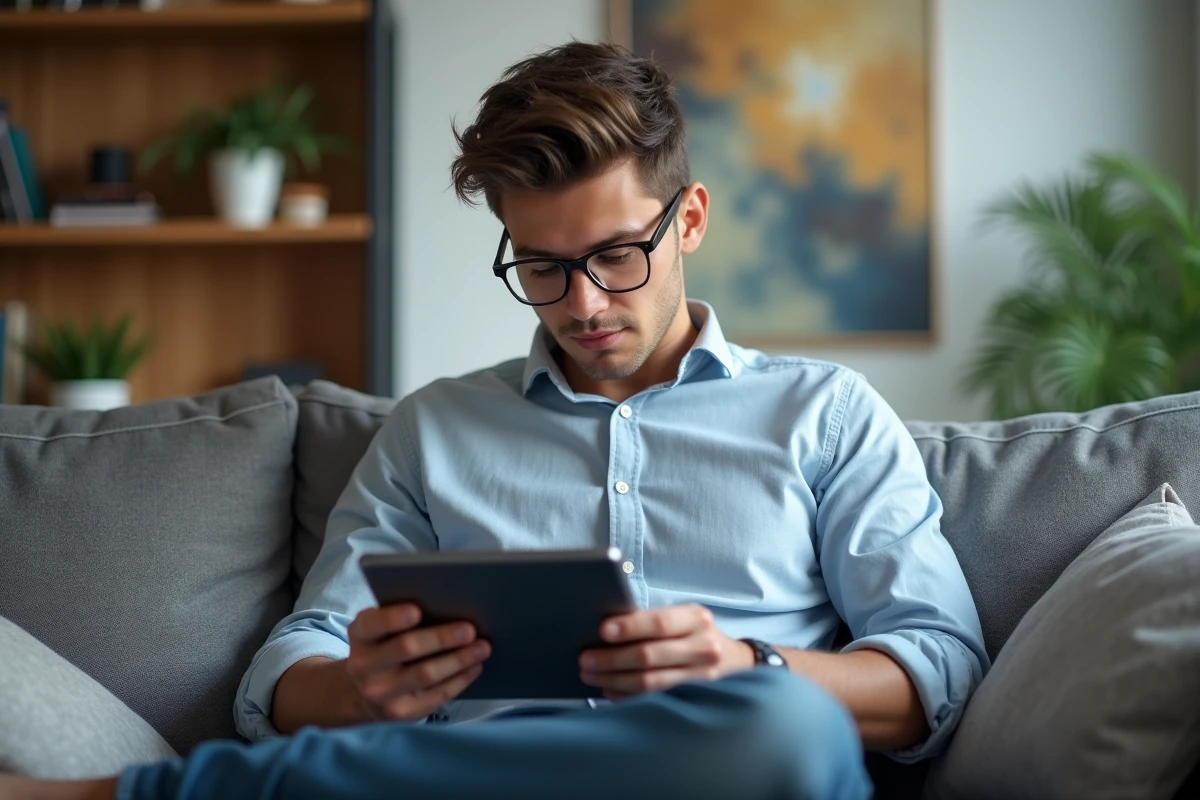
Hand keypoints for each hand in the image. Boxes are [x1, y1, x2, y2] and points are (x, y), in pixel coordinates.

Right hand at [344, 603, 490, 721]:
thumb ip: (401, 617)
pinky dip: (460, 679)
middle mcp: (363, 666)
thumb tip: (448, 605)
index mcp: (361, 635)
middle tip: (470, 629)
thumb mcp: (381, 630)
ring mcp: (381, 693)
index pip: (372, 624)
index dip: (392, 618)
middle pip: (406, 647)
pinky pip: (436, 695)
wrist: (369, 692)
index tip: (416, 611)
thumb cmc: (386, 649)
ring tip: (482, 647)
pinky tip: (475, 667)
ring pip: (425, 674)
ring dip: (458, 659)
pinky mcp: (400, 713)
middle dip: (441, 638)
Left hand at [578, 604, 755, 698]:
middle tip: (585, 660)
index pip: (659, 623)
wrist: (737, 663)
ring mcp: (702, 677)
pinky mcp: (696, 699)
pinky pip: (654, 700)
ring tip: (591, 675)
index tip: (602, 631)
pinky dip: (628, 696)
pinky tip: (610, 691)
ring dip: (614, 680)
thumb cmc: (697, 635)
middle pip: (649, 655)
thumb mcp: (684, 618)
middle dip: (611, 659)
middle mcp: (703, 647)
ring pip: (649, 682)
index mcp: (696, 618)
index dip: (629, 627)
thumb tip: (605, 630)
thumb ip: (653, 622)